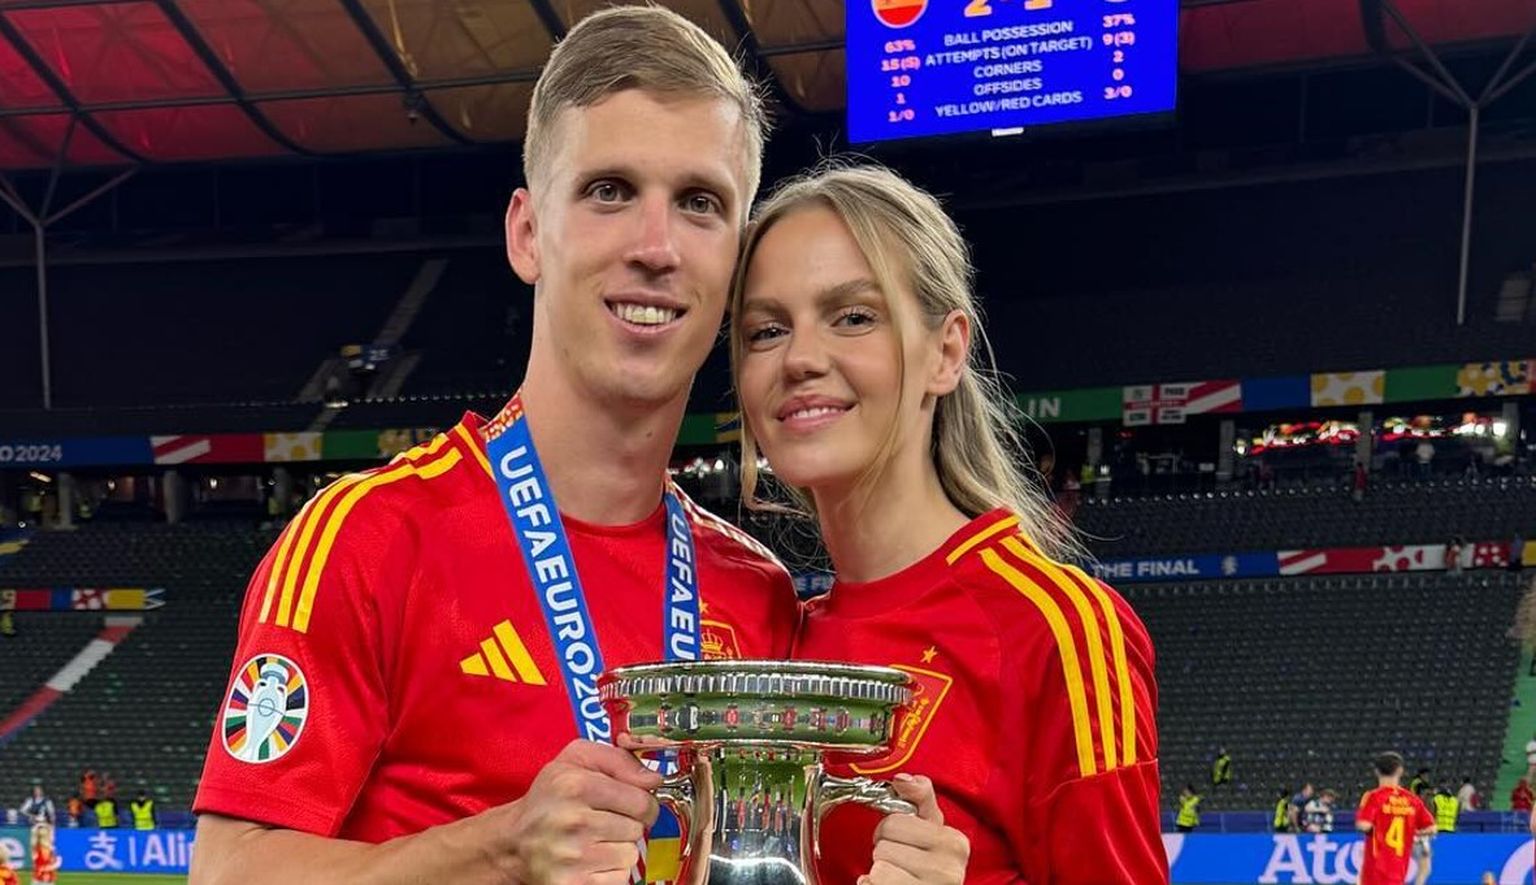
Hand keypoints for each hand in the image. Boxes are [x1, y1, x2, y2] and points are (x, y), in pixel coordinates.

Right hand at [505, 739, 662, 884]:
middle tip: (605, 822)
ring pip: (630, 854)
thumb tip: (654, 779)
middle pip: (637, 828)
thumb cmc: (549, 798)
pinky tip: (591, 860)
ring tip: (596, 841)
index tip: (631, 804)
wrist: (512, 843)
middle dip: (628, 824)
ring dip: (619, 848)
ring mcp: (572, 857)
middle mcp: (573, 821)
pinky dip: (611, 871)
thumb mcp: (575, 761)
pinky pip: (620, 878)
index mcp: (574, 785)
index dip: (642, 802)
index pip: (641, 800)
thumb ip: (618, 759)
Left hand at [859, 774, 969, 884]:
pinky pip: (874, 884)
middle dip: (885, 851)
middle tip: (898, 860)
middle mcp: (948, 870)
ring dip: (880, 872)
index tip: (902, 841)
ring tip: (896, 876)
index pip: (895, 822)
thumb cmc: (929, 866)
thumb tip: (903, 779)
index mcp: (954, 842)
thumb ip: (919, 796)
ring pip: (879, 867)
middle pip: (884, 845)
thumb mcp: (931, 828)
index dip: (890, 830)